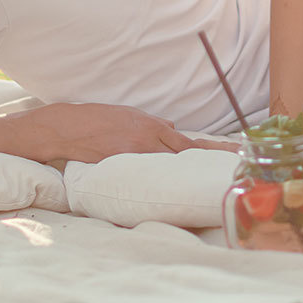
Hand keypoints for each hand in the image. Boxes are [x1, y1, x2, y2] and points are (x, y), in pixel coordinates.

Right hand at [35, 102, 236, 163]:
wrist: (67, 127)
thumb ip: (153, 125)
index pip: (190, 143)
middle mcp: (149, 139)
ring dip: (182, 173)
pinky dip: (156, 177)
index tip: (235, 154)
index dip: (213, 150)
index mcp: (153, 126)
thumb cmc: (97, 119)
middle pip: (187, 154)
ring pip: (167, 165)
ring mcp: (136, 153)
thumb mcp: (129, 115)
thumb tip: (173, 130)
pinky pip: (145, 173)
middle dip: (210, 160)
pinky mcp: (121, 163)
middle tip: (235, 167)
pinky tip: (167, 187)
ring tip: (206, 181)